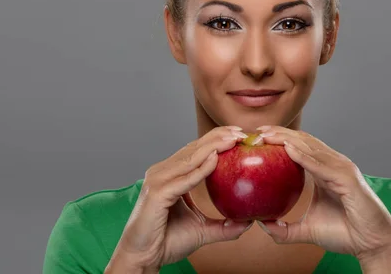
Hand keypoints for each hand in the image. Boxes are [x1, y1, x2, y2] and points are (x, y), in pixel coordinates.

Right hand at [112, 126, 253, 270]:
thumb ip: (224, 226)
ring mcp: (158, 181)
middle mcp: (162, 172)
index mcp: (170, 175)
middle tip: (242, 132)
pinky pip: (184, 179)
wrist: (142, 258)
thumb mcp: (202, 230)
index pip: (196, 151)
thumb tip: (248, 223)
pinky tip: (216, 159)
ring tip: (234, 139)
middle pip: (194, 149)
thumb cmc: (166, 241)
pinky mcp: (157, 193)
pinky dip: (201, 169)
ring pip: (190, 159)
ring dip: (213, 146)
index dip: (216, 140)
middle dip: (218, 137)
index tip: (239, 135)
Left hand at [255, 125, 390, 260]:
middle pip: (304, 142)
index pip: (300, 148)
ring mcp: (342, 169)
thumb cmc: (345, 234)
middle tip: (258, 131)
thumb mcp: (307, 230)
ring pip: (311, 148)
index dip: (280, 139)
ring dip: (288, 139)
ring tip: (267, 135)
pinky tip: (287, 149)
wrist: (372, 245)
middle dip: (280, 133)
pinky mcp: (348, 179)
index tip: (258, 138)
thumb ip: (285, 229)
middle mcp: (334, 165)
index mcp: (325, 171)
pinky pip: (321, 165)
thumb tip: (263, 226)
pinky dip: (304, 156)